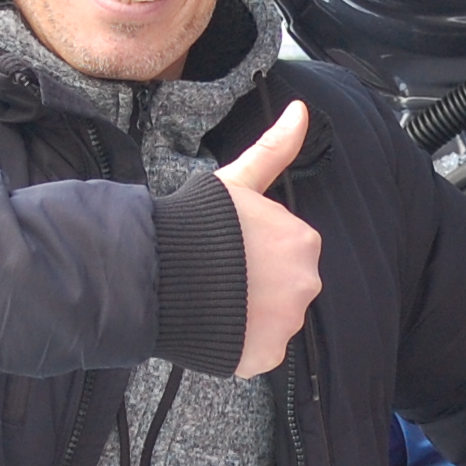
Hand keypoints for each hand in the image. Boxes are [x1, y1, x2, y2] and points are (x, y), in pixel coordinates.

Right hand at [216, 100, 321, 377]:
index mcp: (304, 241)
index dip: (255, 251)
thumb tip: (301, 110)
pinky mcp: (265, 355)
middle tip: (218, 276)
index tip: (228, 249)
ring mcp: (287, 323)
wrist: (159, 271)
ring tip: (212, 299)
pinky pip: (257, 350)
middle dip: (256, 284)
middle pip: (284, 287)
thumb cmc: (198, 222)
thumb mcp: (238, 180)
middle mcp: (307, 283)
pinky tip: (214, 324)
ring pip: (272, 320)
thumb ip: (275, 149)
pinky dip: (239, 343)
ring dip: (248, 315)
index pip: (288, 252)